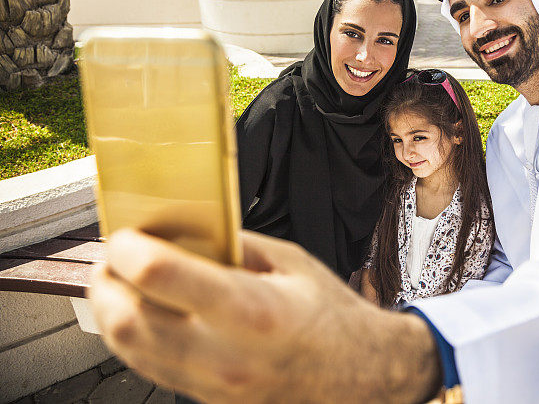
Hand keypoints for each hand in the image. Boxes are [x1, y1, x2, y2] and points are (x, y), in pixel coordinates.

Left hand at [90, 230, 441, 403]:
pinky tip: (140, 311)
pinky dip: (130, 335)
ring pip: (127, 349)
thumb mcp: (291, 262)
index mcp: (252, 309)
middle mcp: (225, 354)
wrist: (358, 376)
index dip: (129, 248)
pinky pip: (147, 367)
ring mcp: (212, 385)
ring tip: (117, 281)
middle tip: (112, 256)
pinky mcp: (206, 398)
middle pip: (127, 319)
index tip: (127, 233)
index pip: (160, 275)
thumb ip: (234, 243)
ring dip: (108, 309)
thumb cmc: (331, 316)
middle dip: (104, 280)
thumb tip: (185, 227)